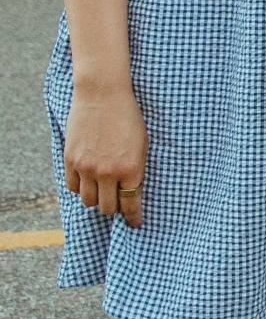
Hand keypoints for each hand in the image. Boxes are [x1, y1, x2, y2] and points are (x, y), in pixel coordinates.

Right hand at [62, 78, 146, 227]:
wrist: (103, 95)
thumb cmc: (129, 118)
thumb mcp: (142, 145)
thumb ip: (136, 169)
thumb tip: (132, 190)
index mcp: (130, 168)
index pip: (130, 203)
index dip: (133, 217)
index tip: (136, 223)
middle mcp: (107, 172)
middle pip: (107, 207)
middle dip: (114, 207)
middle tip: (118, 202)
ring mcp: (86, 167)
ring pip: (88, 200)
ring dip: (96, 199)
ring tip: (102, 191)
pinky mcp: (70, 160)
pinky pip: (72, 186)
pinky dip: (80, 188)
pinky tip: (87, 181)